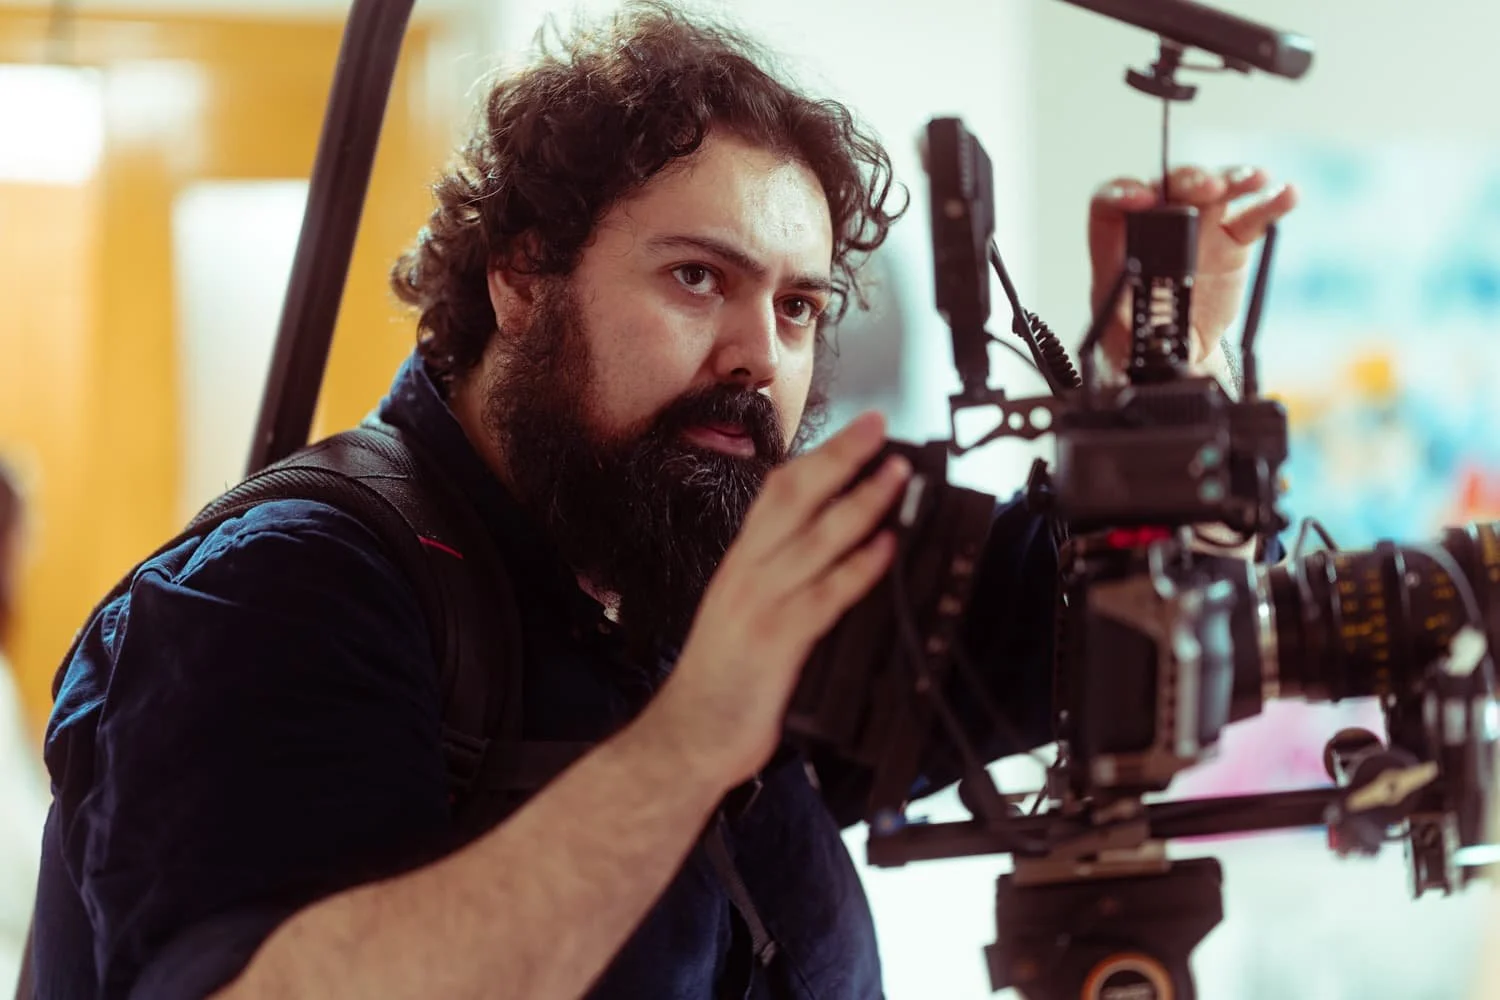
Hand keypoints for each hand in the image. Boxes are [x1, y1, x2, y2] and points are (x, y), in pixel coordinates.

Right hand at [645, 412, 909, 787]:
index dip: (819, 457)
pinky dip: (858, 568)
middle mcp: (747, 574)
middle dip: (839, 458)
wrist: (688, 735)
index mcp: (740, 563)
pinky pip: (825, 595)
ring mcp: (760, 605)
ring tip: (897, 476)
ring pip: (815, 539)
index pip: (776, 493)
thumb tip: (832, 549)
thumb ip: (779, 580)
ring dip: (861, 502)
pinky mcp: (777, 642)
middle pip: (795, 499)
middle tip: (878, 427)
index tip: (857, 432)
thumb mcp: (743, 614)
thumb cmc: (721, 679)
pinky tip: (886, 549)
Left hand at [1088, 165, 1298, 372]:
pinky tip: (1287, 195)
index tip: (1142, 200)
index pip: (1109, 204)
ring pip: (1212, 189)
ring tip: (1254, 179)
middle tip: (1208, 189)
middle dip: (1188, 180)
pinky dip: (1271, 203)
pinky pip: (1251, 216)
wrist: (1180, 348)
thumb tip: (1138, 328)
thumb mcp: (1120, 340)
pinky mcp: (1231, 239)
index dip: (1122, 194)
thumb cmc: (1136, 338)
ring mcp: (1197, 227)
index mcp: (1118, 245)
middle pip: (1167, 185)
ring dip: (1231, 178)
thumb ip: (1124, 331)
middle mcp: (1156, 227)